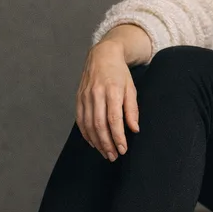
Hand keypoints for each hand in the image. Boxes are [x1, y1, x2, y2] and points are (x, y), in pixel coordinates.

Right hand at [76, 42, 139, 159]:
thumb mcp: (131, 88)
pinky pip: (80, 120)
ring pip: (88, 125)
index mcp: (112, 91)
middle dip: (107, 144)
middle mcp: (96, 94)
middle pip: (99, 125)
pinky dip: (86, 134)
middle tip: (113, 156)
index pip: (114, 120)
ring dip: (96, 142)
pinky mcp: (78, 98)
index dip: (118, 137)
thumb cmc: (120, 73)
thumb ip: (132, 110)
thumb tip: (134, 129)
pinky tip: (94, 143)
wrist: (102, 55)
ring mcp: (85, 96)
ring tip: (105, 153)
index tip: (123, 149)